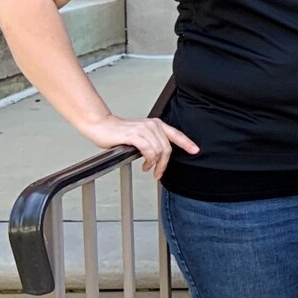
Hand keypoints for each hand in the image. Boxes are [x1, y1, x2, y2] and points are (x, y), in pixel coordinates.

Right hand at [80, 114, 198, 177]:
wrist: (101, 125)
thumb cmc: (119, 132)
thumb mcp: (141, 135)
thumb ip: (152, 141)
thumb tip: (161, 155)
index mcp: (156, 124)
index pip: (176, 134)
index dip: (187, 143)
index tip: (195, 151)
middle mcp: (152, 125)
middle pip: (168, 148)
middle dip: (164, 164)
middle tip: (158, 173)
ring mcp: (144, 129)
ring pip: (159, 151)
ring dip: (155, 164)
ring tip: (148, 168)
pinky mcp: (134, 135)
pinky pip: (149, 150)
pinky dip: (149, 160)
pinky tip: (145, 165)